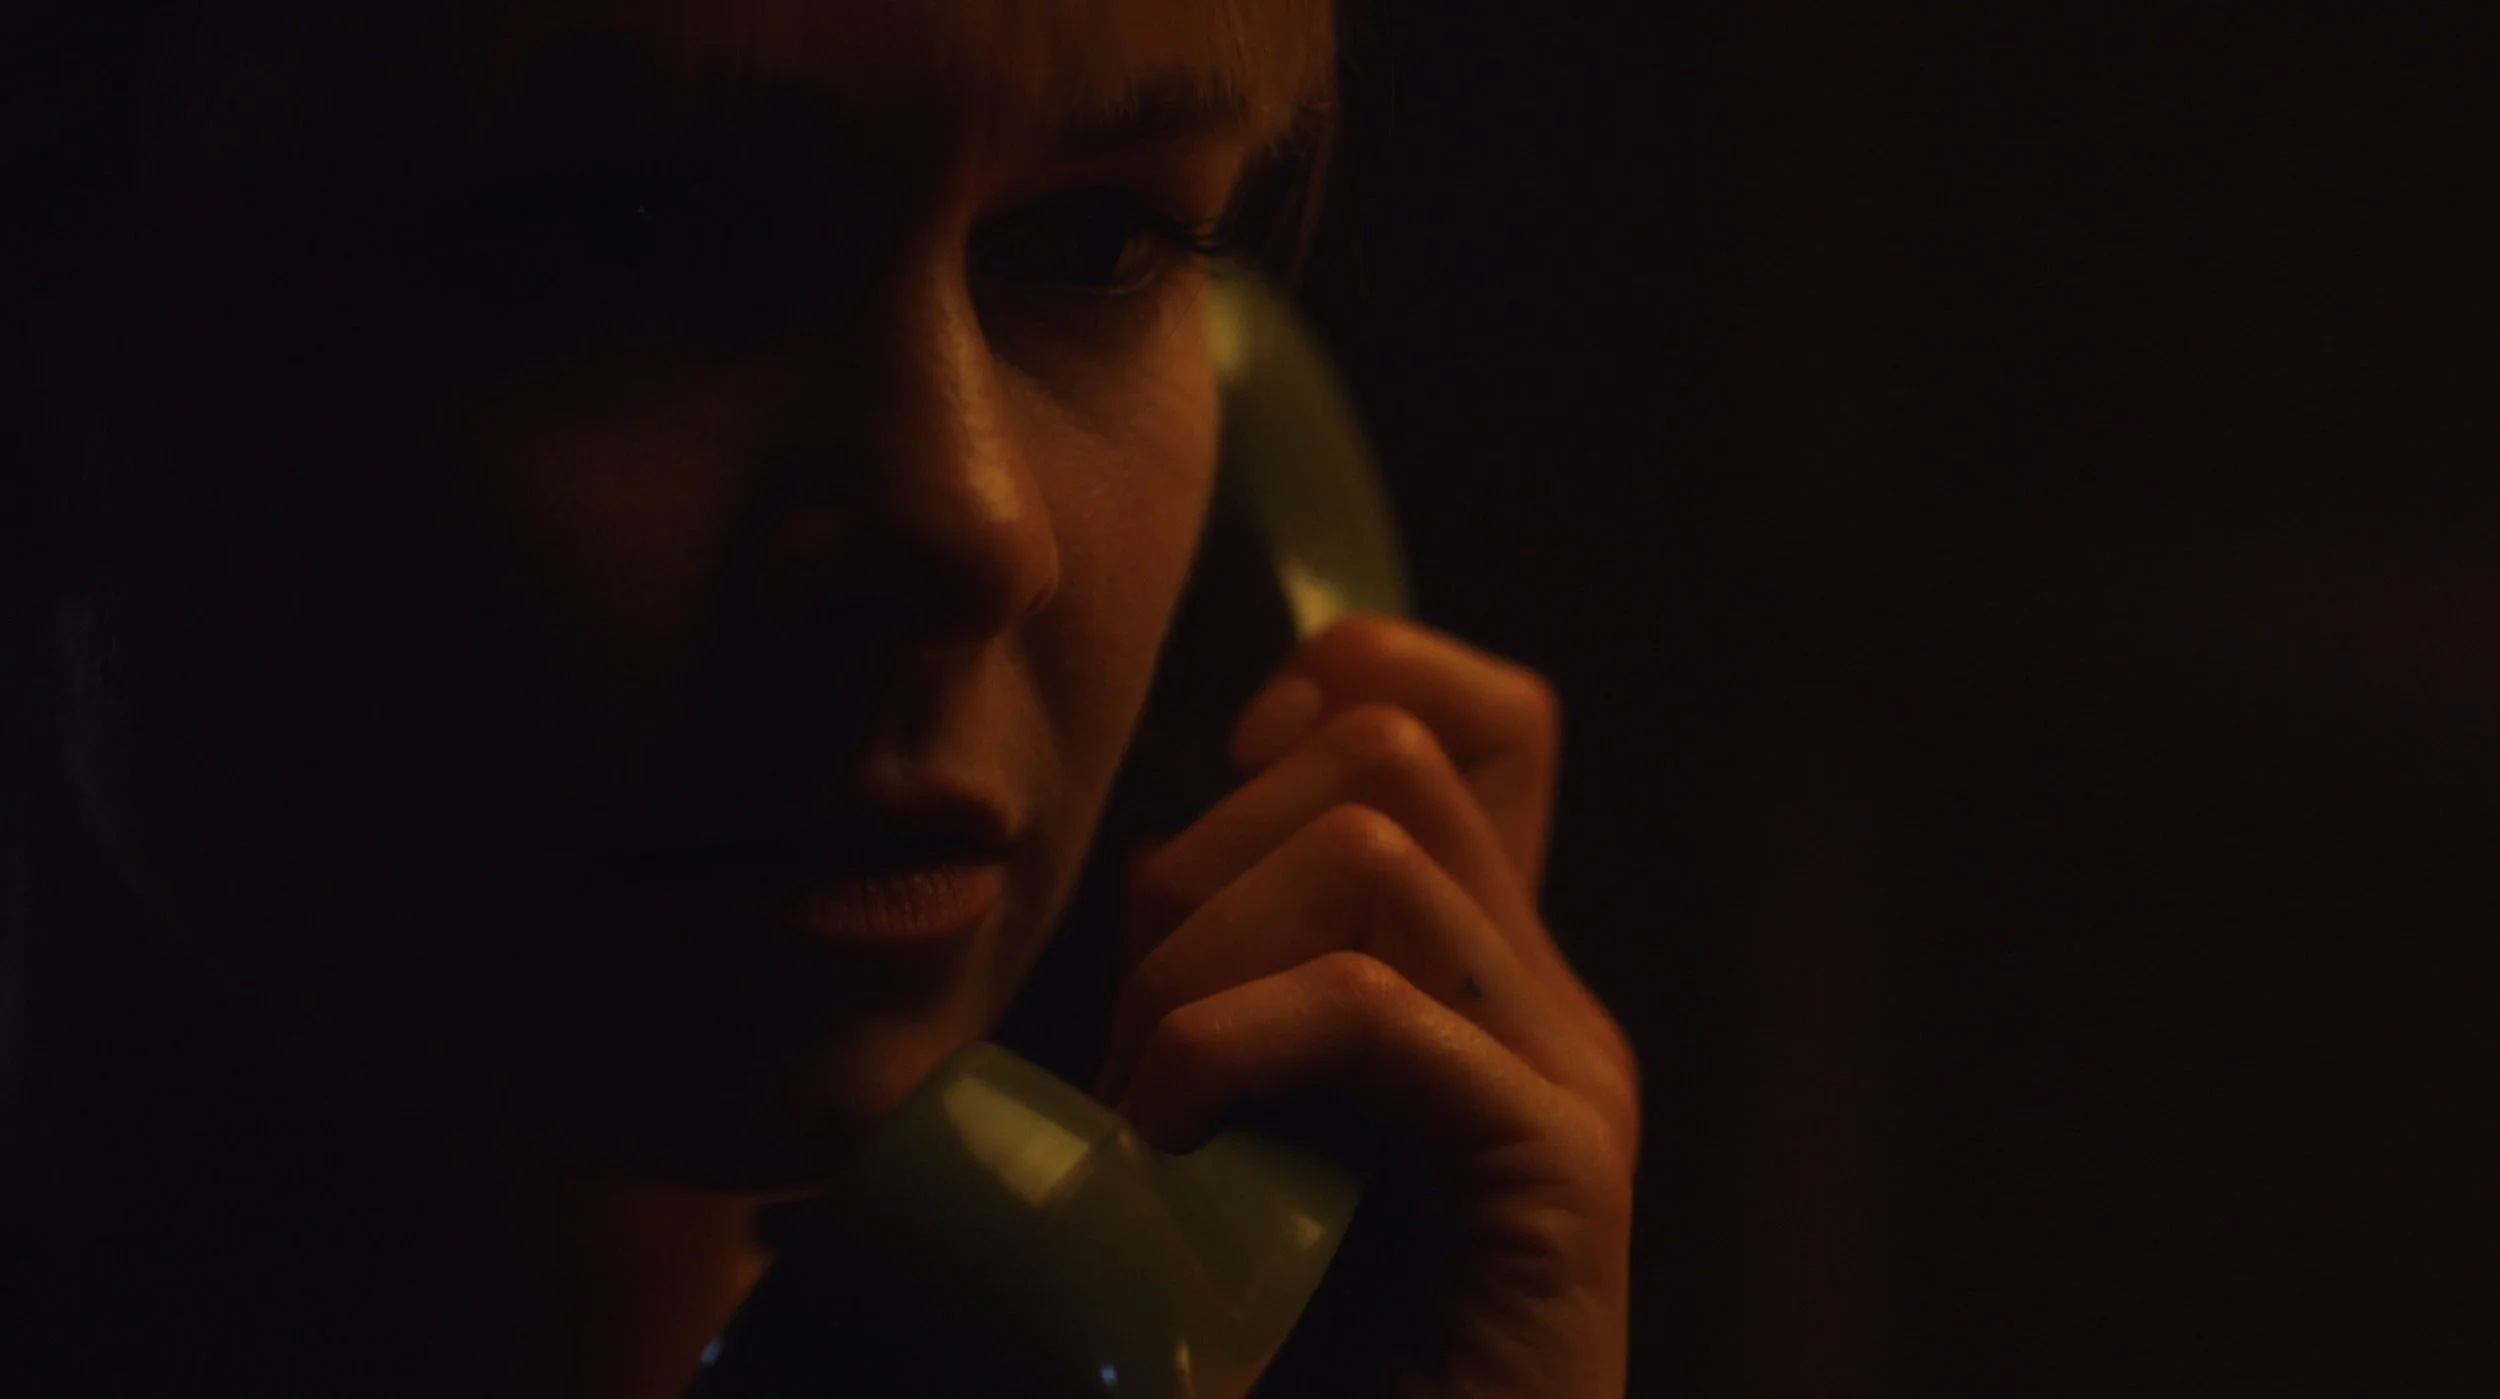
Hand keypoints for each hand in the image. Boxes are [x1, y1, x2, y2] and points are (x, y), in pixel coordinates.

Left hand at [1092, 614, 1640, 1398]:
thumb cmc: (1270, 1352)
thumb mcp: (1223, 1116)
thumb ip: (1227, 988)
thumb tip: (1167, 851)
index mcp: (1475, 977)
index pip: (1468, 717)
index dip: (1337, 691)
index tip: (1214, 810)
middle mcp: (1541, 1001)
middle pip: (1382, 750)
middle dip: (1201, 867)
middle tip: (1143, 1049)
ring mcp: (1563, 1077)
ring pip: (1371, 842)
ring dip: (1199, 965)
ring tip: (1155, 1118)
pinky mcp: (1555, 1175)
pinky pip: (1372, 1004)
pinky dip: (1223, 1049)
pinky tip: (1172, 1147)